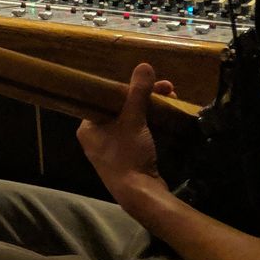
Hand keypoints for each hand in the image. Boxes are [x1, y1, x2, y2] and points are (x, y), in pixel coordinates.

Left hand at [77, 63, 170, 198]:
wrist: (138, 194)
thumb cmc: (127, 155)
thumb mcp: (133, 120)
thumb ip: (138, 93)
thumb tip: (144, 66)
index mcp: (87, 127)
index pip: (105, 98)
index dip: (129, 87)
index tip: (150, 82)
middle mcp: (95, 137)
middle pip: (120, 108)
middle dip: (146, 96)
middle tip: (169, 89)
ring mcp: (110, 149)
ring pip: (130, 120)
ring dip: (150, 109)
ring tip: (172, 98)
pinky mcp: (126, 158)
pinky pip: (136, 134)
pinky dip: (150, 124)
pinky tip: (166, 117)